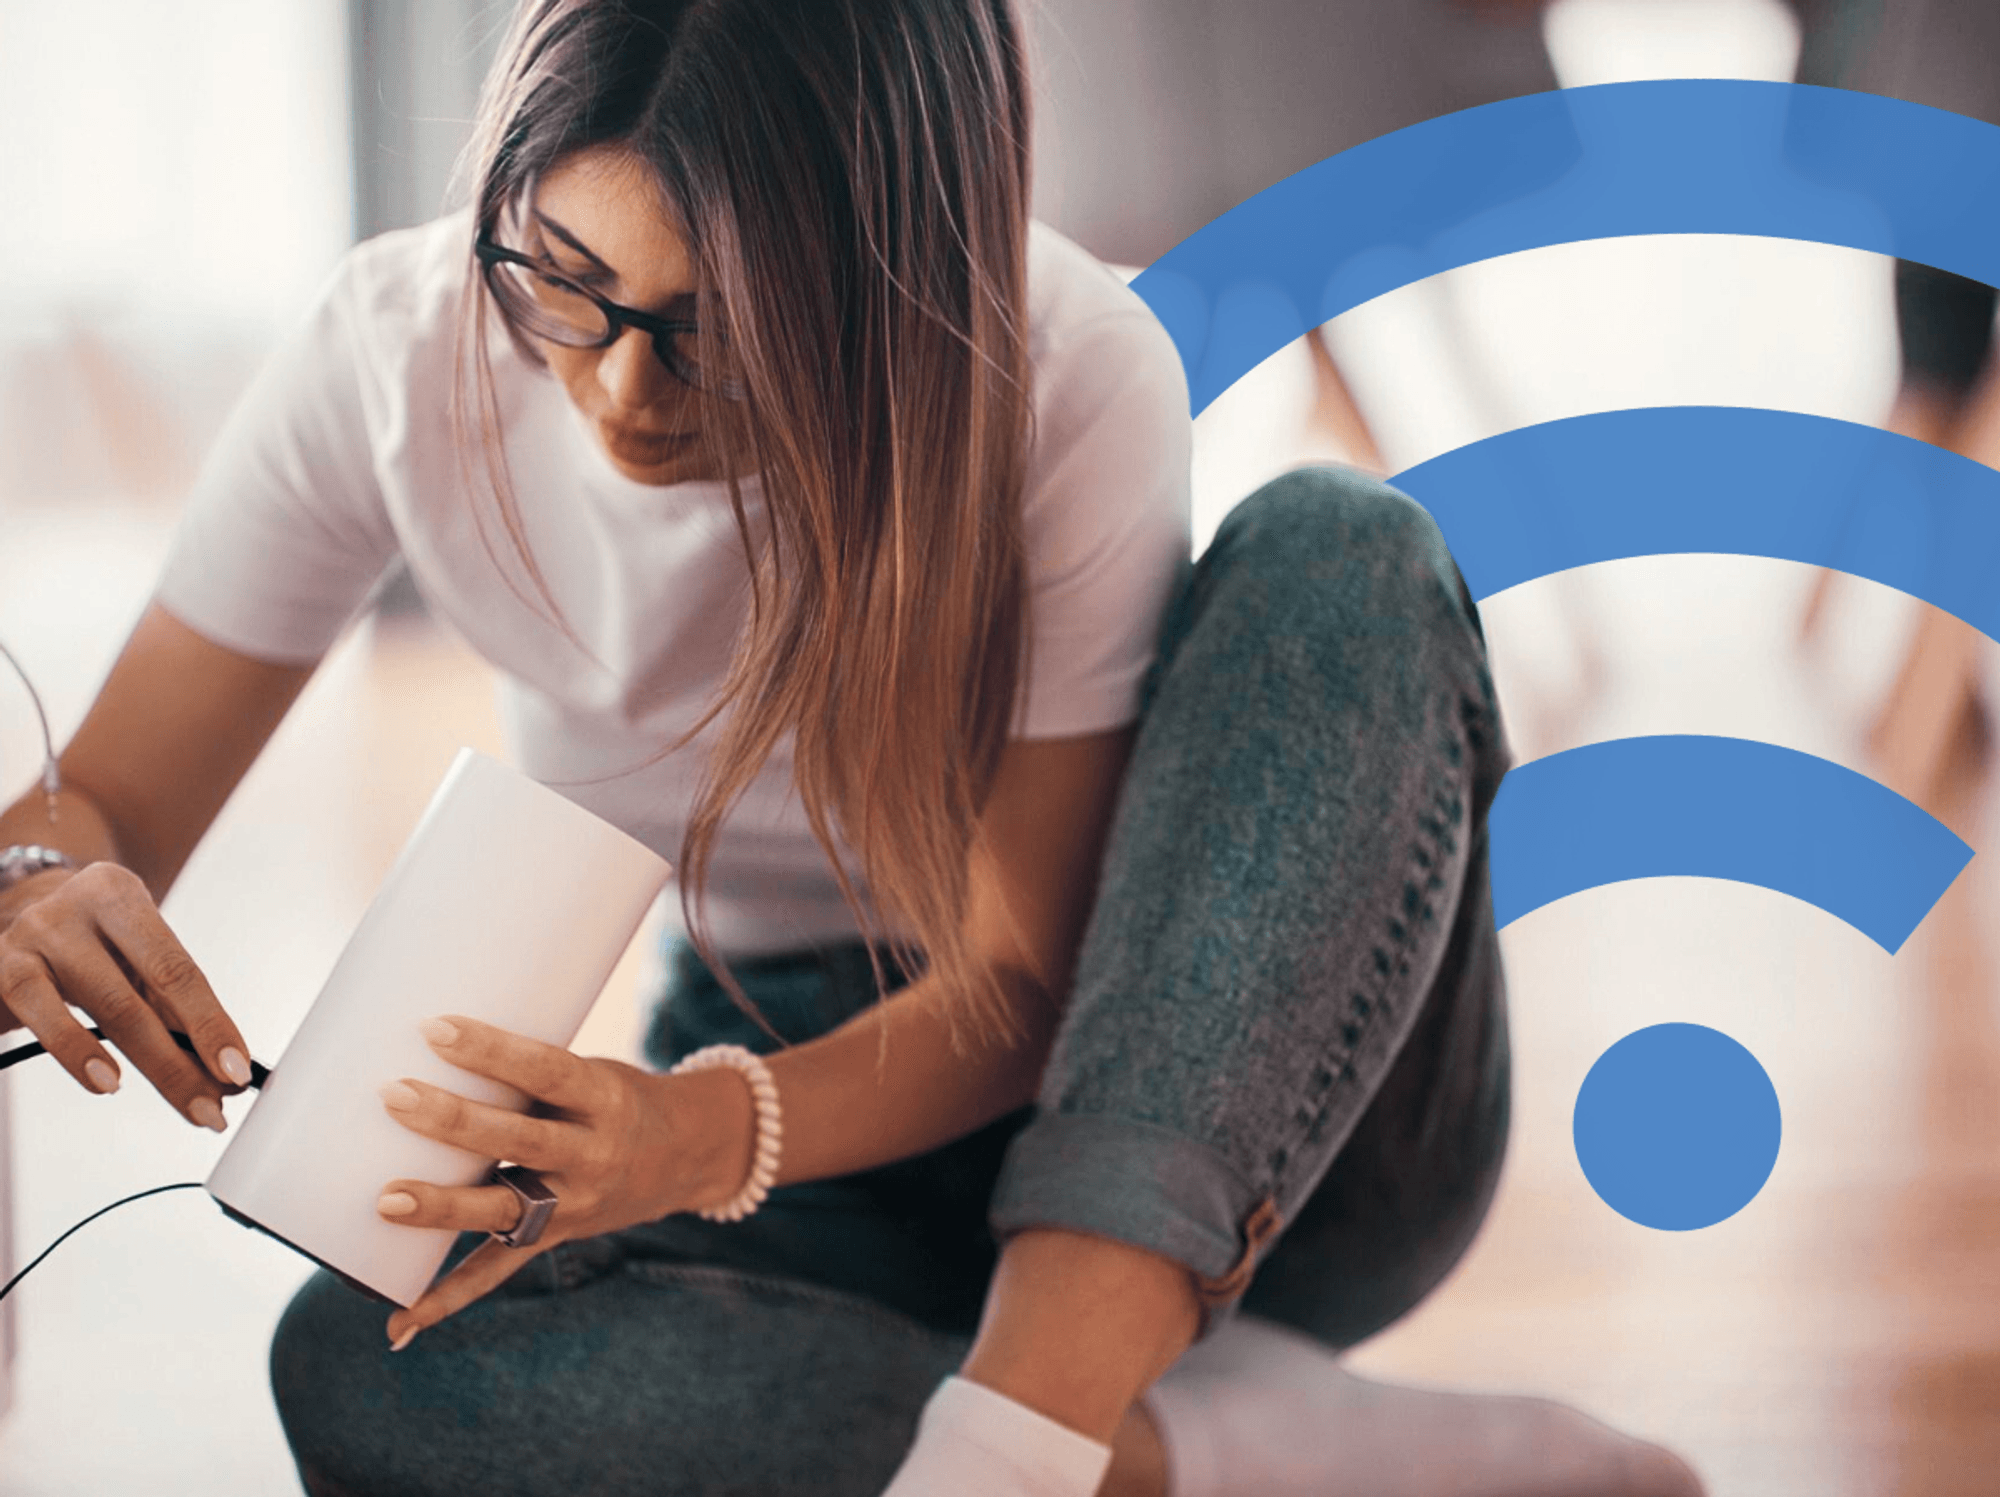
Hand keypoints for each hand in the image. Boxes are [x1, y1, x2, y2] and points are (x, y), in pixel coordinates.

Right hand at [0, 861, 252, 1127]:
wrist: (9, 908)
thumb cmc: (86, 939)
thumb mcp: (129, 955)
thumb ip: (170, 1006)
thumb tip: (220, 1071)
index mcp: (119, 895)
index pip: (176, 969)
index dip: (210, 1024)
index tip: (237, 1071)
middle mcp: (73, 908)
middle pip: (137, 996)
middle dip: (181, 1062)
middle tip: (212, 1108)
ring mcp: (30, 937)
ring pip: (96, 1009)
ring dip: (144, 1064)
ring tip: (178, 1099)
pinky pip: (37, 1015)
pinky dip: (75, 1053)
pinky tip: (104, 1081)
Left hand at [375, 1014, 754, 1347]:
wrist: (688, 1155)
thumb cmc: (619, 1098)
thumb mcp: (594, 1075)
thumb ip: (530, 1081)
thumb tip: (428, 1064)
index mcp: (604, 1098)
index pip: (547, 1070)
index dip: (493, 1050)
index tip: (435, 1028)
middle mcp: (594, 1154)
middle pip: (520, 1139)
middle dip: (454, 1120)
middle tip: (394, 1096)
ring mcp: (576, 1203)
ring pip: (504, 1208)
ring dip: (443, 1205)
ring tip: (386, 1201)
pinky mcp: (557, 1236)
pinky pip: (499, 1269)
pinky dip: (448, 1297)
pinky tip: (399, 1322)